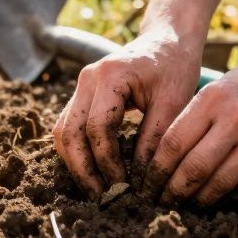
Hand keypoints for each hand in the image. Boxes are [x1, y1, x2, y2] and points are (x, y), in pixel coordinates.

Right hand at [51, 26, 202, 198]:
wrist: (166, 40)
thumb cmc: (174, 67)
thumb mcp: (174, 103)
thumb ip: (155, 138)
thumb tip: (142, 179)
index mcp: (110, 76)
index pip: (98, 128)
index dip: (107, 162)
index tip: (123, 186)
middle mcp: (87, 78)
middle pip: (70, 132)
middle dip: (83, 169)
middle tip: (101, 197)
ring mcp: (80, 85)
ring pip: (63, 131)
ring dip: (75, 163)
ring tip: (95, 189)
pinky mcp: (82, 94)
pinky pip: (69, 126)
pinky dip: (76, 150)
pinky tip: (92, 170)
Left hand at [143, 49, 237, 204]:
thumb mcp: (220, 87)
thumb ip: (197, 118)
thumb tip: (168, 157)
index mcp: (212, 99)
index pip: (173, 143)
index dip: (156, 170)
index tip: (147, 183)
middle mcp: (235, 119)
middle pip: (193, 169)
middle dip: (172, 191)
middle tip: (161, 203)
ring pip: (220, 183)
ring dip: (200, 199)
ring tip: (187, 205)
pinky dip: (230, 194)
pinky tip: (219, 196)